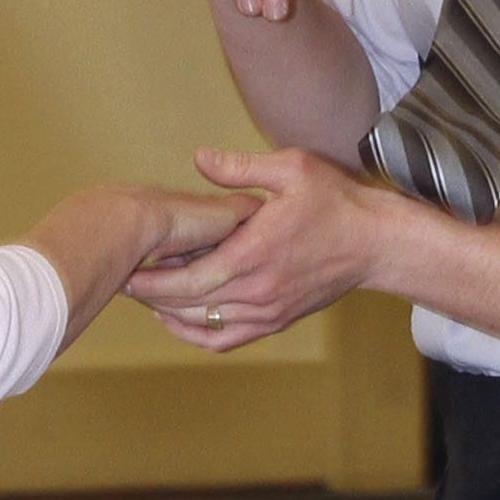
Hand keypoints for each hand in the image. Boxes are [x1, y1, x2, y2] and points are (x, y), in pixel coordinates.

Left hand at [126, 146, 397, 348]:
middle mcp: (258, 290)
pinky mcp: (275, 321)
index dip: (152, 278)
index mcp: (255, 254)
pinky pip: (226, 340)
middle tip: (122, 281)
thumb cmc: (337, 204)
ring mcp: (267, 311)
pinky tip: (179, 320)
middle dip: (151, 295)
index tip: (126, 268)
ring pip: (203, 326)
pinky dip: (197, 335)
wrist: (377, 244)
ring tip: (146, 296)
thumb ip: (241, 168)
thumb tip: (200, 159)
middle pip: (188, 305)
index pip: (189, 278)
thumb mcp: (292, 169)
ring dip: (169, 314)